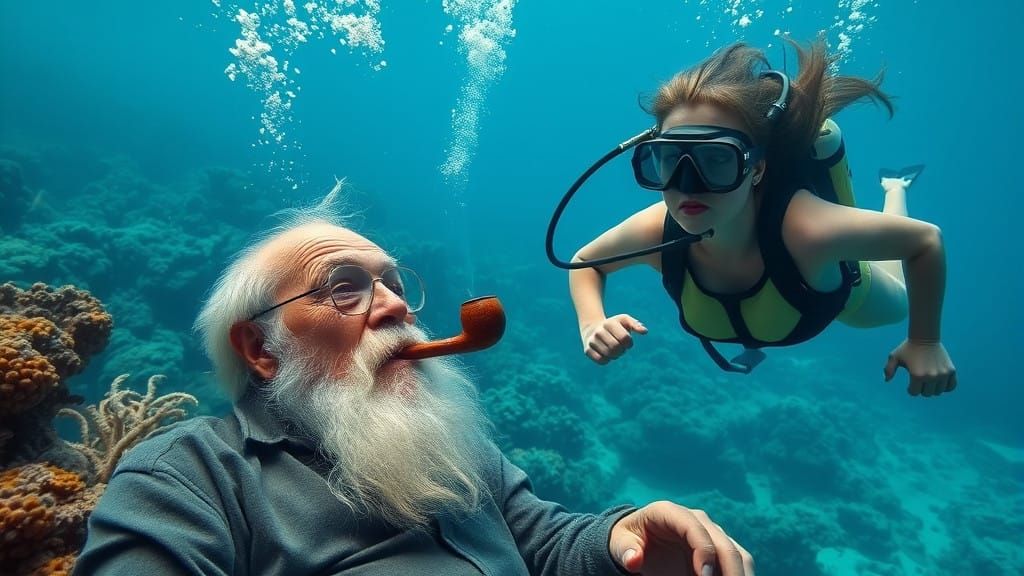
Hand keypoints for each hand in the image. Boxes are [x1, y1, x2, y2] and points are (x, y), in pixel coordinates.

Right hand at [580, 314, 646, 364]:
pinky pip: (601, 361)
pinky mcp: (587, 350)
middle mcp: (599, 331)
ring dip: (615, 356)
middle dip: (622, 350)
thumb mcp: (624, 320)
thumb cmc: (613, 326)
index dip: (629, 343)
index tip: (627, 342)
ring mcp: (592, 341)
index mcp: (609, 323)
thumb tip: (645, 331)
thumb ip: (635, 325)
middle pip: (616, 348)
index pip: (625, 338)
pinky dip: (607, 360)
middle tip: (620, 348)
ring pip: (609, 355)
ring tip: (613, 350)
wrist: (592, 329)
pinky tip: (606, 354)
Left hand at [610, 501, 753, 575]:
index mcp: (670, 512)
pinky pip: (739, 564)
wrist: (641, 539)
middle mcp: (697, 520)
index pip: (694, 527)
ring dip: (739, 575)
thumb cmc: (629, 539)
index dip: (703, 550)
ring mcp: (711, 533)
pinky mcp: (720, 549)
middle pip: (723, 543)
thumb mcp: (620, 543)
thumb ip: (626, 550)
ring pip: (738, 554)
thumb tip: (634, 560)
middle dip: (729, 570)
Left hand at [884, 339, 956, 395]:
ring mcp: (943, 374)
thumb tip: (886, 380)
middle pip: (927, 393)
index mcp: (917, 375)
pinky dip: (946, 387)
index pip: (914, 393)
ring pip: (938, 391)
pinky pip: (952, 386)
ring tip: (928, 381)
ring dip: (933, 388)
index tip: (910, 384)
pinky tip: (940, 383)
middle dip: (921, 389)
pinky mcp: (951, 370)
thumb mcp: (894, 357)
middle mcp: (931, 376)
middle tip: (920, 381)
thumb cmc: (908, 348)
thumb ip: (888, 369)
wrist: (925, 337)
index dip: (910, 389)